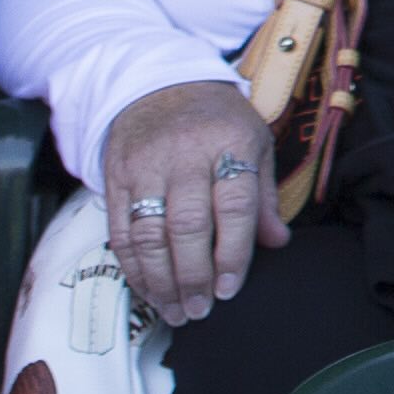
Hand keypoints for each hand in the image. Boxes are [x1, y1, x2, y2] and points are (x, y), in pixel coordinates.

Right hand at [97, 80, 289, 326]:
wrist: (158, 83)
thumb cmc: (217, 119)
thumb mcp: (255, 142)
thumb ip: (264, 195)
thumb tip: (277, 243)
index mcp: (230, 143)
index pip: (234, 206)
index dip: (233, 253)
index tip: (231, 288)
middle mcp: (185, 155)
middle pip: (188, 225)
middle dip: (194, 276)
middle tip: (201, 309)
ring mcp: (146, 167)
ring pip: (149, 234)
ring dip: (161, 281)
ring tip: (175, 310)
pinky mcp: (115, 179)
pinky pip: (121, 232)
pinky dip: (133, 268)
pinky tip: (148, 290)